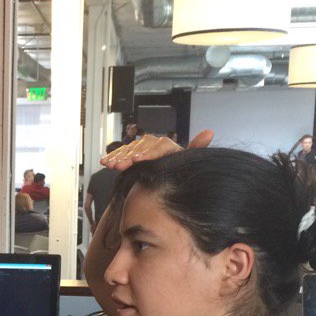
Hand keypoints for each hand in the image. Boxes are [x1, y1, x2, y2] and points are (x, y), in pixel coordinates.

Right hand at [100, 130, 214, 169]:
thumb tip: (210, 131)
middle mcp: (154, 146)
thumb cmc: (179, 171)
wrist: (167, 183)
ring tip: (110, 165)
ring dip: (118, 158)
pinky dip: (113, 158)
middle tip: (120, 166)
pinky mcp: (131, 157)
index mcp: (168, 147)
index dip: (148, 154)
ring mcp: (141, 151)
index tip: (138, 161)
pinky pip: (121, 155)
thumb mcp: (187, 162)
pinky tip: (105, 162)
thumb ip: (195, 148)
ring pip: (129, 152)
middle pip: (140, 149)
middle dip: (129, 157)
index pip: (158, 147)